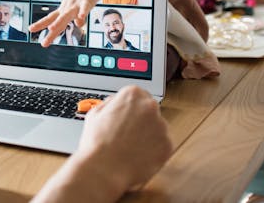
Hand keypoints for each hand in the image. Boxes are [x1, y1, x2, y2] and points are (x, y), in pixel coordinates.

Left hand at [31, 0, 97, 46]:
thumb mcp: (77, 11)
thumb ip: (78, 20)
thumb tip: (78, 24)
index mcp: (62, 12)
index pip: (49, 19)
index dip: (40, 24)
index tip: (30, 29)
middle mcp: (67, 9)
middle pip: (57, 21)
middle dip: (50, 32)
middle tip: (43, 43)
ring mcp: (76, 6)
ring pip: (66, 15)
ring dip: (58, 22)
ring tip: (51, 29)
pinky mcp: (86, 2)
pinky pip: (84, 7)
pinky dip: (83, 12)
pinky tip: (81, 16)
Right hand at [32, 86, 171, 202]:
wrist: (103, 168)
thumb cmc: (97, 143)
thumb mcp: (95, 113)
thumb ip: (110, 104)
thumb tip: (115, 104)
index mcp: (132, 95)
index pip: (138, 95)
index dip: (130, 108)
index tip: (126, 116)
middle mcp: (150, 106)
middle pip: (149, 110)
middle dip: (140, 120)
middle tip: (126, 133)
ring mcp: (161, 126)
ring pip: (157, 128)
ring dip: (148, 135)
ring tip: (130, 147)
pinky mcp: (168, 145)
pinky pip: (162, 145)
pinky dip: (153, 150)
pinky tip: (137, 155)